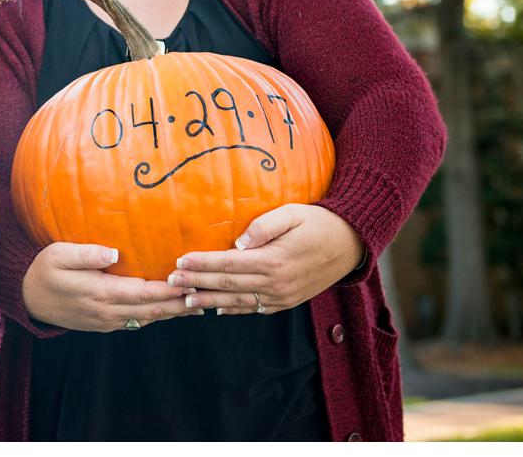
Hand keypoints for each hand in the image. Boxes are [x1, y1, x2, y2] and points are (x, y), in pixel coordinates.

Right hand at [23, 242, 194, 332]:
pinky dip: (158, 315)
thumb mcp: (59, 254)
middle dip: (182, 304)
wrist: (27, 298)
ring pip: (148, 319)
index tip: (193, 282)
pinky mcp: (105, 323)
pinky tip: (174, 308)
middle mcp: (107, 312)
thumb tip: (113, 253)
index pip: (144, 294)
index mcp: (99, 293)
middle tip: (208, 294)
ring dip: (174, 312)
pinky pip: (137, 321)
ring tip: (200, 302)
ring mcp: (107, 321)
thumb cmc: (44, 269)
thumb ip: (86, 254)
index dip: (171, 290)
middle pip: (153, 310)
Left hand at [170, 204, 363, 314]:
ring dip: (209, 299)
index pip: (227, 263)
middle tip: (170, 281)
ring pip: (236, 302)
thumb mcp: (293, 213)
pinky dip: (233, 309)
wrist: (352, 244)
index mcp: (273, 261)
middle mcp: (275, 284)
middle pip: (226, 284)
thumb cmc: (319, 222)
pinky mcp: (287, 302)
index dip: (201, 263)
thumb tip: (238, 243)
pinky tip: (216, 307)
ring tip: (184, 299)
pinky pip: (254, 309)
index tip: (179, 260)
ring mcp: (281, 297)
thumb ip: (263, 226)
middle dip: (196, 282)